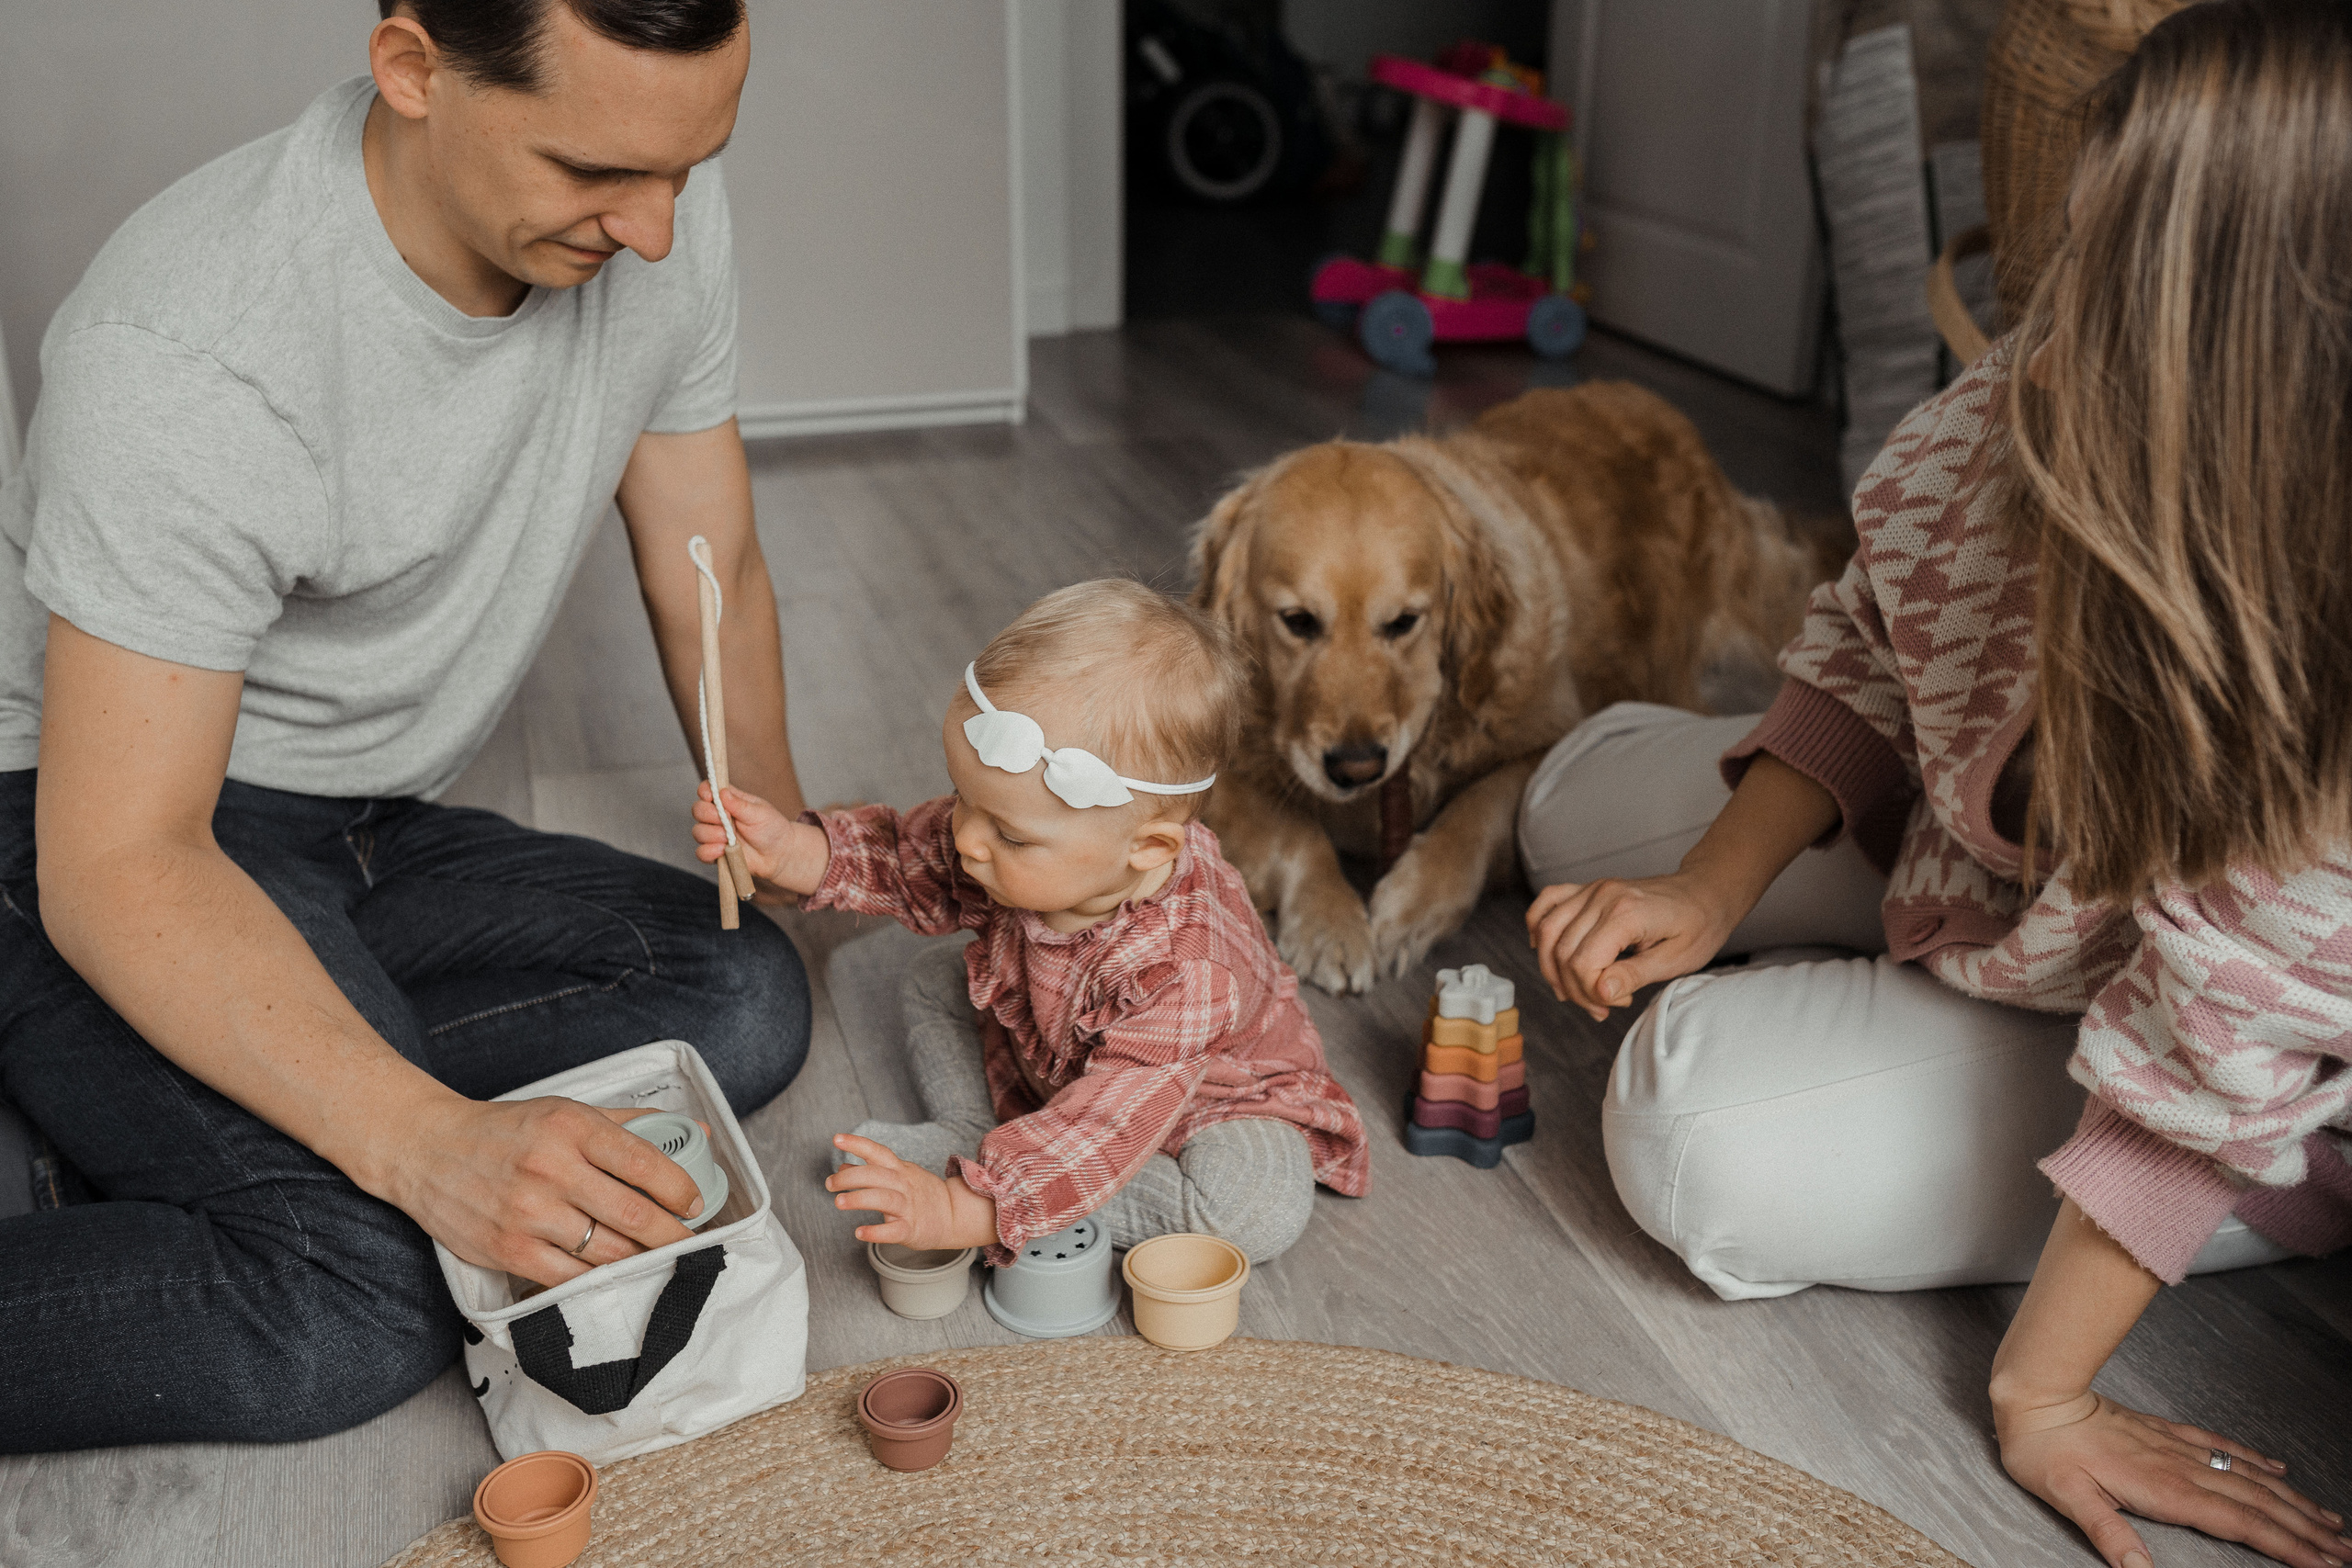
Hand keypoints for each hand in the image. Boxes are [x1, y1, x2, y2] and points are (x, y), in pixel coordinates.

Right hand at [375, 1095, 705, 1288]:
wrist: (426, 1149)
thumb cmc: (505, 1131)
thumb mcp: (567, 1111)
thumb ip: (632, 1123)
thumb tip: (695, 1130)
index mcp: (571, 1127)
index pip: (643, 1162)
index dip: (680, 1188)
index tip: (696, 1202)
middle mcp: (551, 1169)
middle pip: (632, 1214)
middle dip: (673, 1234)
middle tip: (690, 1241)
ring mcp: (529, 1214)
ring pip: (606, 1252)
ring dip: (642, 1260)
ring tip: (659, 1258)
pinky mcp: (509, 1250)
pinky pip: (570, 1277)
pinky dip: (599, 1278)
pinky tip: (615, 1272)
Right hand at [691, 782, 827, 899]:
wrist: (779, 855)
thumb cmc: (772, 829)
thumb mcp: (759, 813)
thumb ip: (739, 804)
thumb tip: (722, 792)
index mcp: (728, 801)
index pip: (707, 790)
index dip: (705, 791)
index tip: (710, 797)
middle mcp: (718, 816)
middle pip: (697, 810)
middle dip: (709, 815)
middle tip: (727, 821)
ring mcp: (715, 835)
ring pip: (697, 831)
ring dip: (711, 835)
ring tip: (729, 840)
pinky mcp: (715, 853)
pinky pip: (701, 852)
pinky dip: (709, 852)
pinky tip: (723, 851)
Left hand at [824, 1133, 997, 1250]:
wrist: (954, 1215)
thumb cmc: (922, 1194)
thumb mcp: (899, 1175)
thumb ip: (870, 1171)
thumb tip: (843, 1166)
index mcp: (899, 1170)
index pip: (878, 1152)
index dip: (857, 1144)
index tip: (836, 1139)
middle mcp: (903, 1185)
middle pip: (876, 1175)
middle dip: (849, 1177)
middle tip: (830, 1184)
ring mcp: (908, 1207)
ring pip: (883, 1199)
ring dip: (859, 1199)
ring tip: (838, 1202)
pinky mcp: (911, 1228)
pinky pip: (893, 1230)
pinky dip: (876, 1232)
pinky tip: (860, 1233)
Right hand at [1525, 869, 1741, 1019]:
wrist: (1705, 892)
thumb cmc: (1698, 926)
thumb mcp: (1676, 960)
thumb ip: (1635, 975)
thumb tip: (1600, 992)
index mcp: (1627, 913)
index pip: (1583, 962)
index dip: (1591, 993)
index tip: (1619, 1004)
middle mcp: (1603, 895)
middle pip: (1562, 951)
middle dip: (1575, 988)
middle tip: (1602, 1007)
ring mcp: (1593, 889)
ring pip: (1548, 931)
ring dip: (1553, 968)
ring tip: (1576, 991)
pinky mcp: (1588, 889)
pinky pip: (1548, 901)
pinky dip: (1537, 925)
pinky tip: (1543, 949)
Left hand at [1997, 1391, 2347, 1567]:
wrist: (2037, 1396)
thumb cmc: (2045, 1450)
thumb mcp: (2068, 1497)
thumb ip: (2107, 1533)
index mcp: (2165, 1489)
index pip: (2241, 1524)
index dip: (2286, 1546)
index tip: (2324, 1564)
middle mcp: (2181, 1467)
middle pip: (2259, 1504)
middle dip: (2306, 1530)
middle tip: (2345, 1551)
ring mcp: (2177, 1448)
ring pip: (2249, 1477)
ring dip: (2293, 1500)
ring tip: (2329, 1520)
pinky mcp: (2165, 1432)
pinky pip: (2222, 1447)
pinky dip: (2256, 1460)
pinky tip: (2278, 1468)